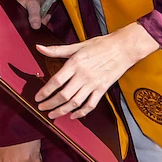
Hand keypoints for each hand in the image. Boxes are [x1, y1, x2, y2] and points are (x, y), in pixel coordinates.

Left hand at [35, 22, 159, 118]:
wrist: (123, 48)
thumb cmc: (100, 45)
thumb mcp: (77, 45)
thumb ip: (57, 50)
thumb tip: (39, 48)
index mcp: (75, 63)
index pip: (56, 81)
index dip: (45, 91)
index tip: (38, 97)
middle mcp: (83, 75)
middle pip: (63, 95)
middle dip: (50, 104)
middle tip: (42, 108)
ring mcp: (93, 84)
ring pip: (75, 102)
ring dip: (62, 111)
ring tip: (53, 115)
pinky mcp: (102, 89)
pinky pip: (91, 104)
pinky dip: (81, 112)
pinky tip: (73, 115)